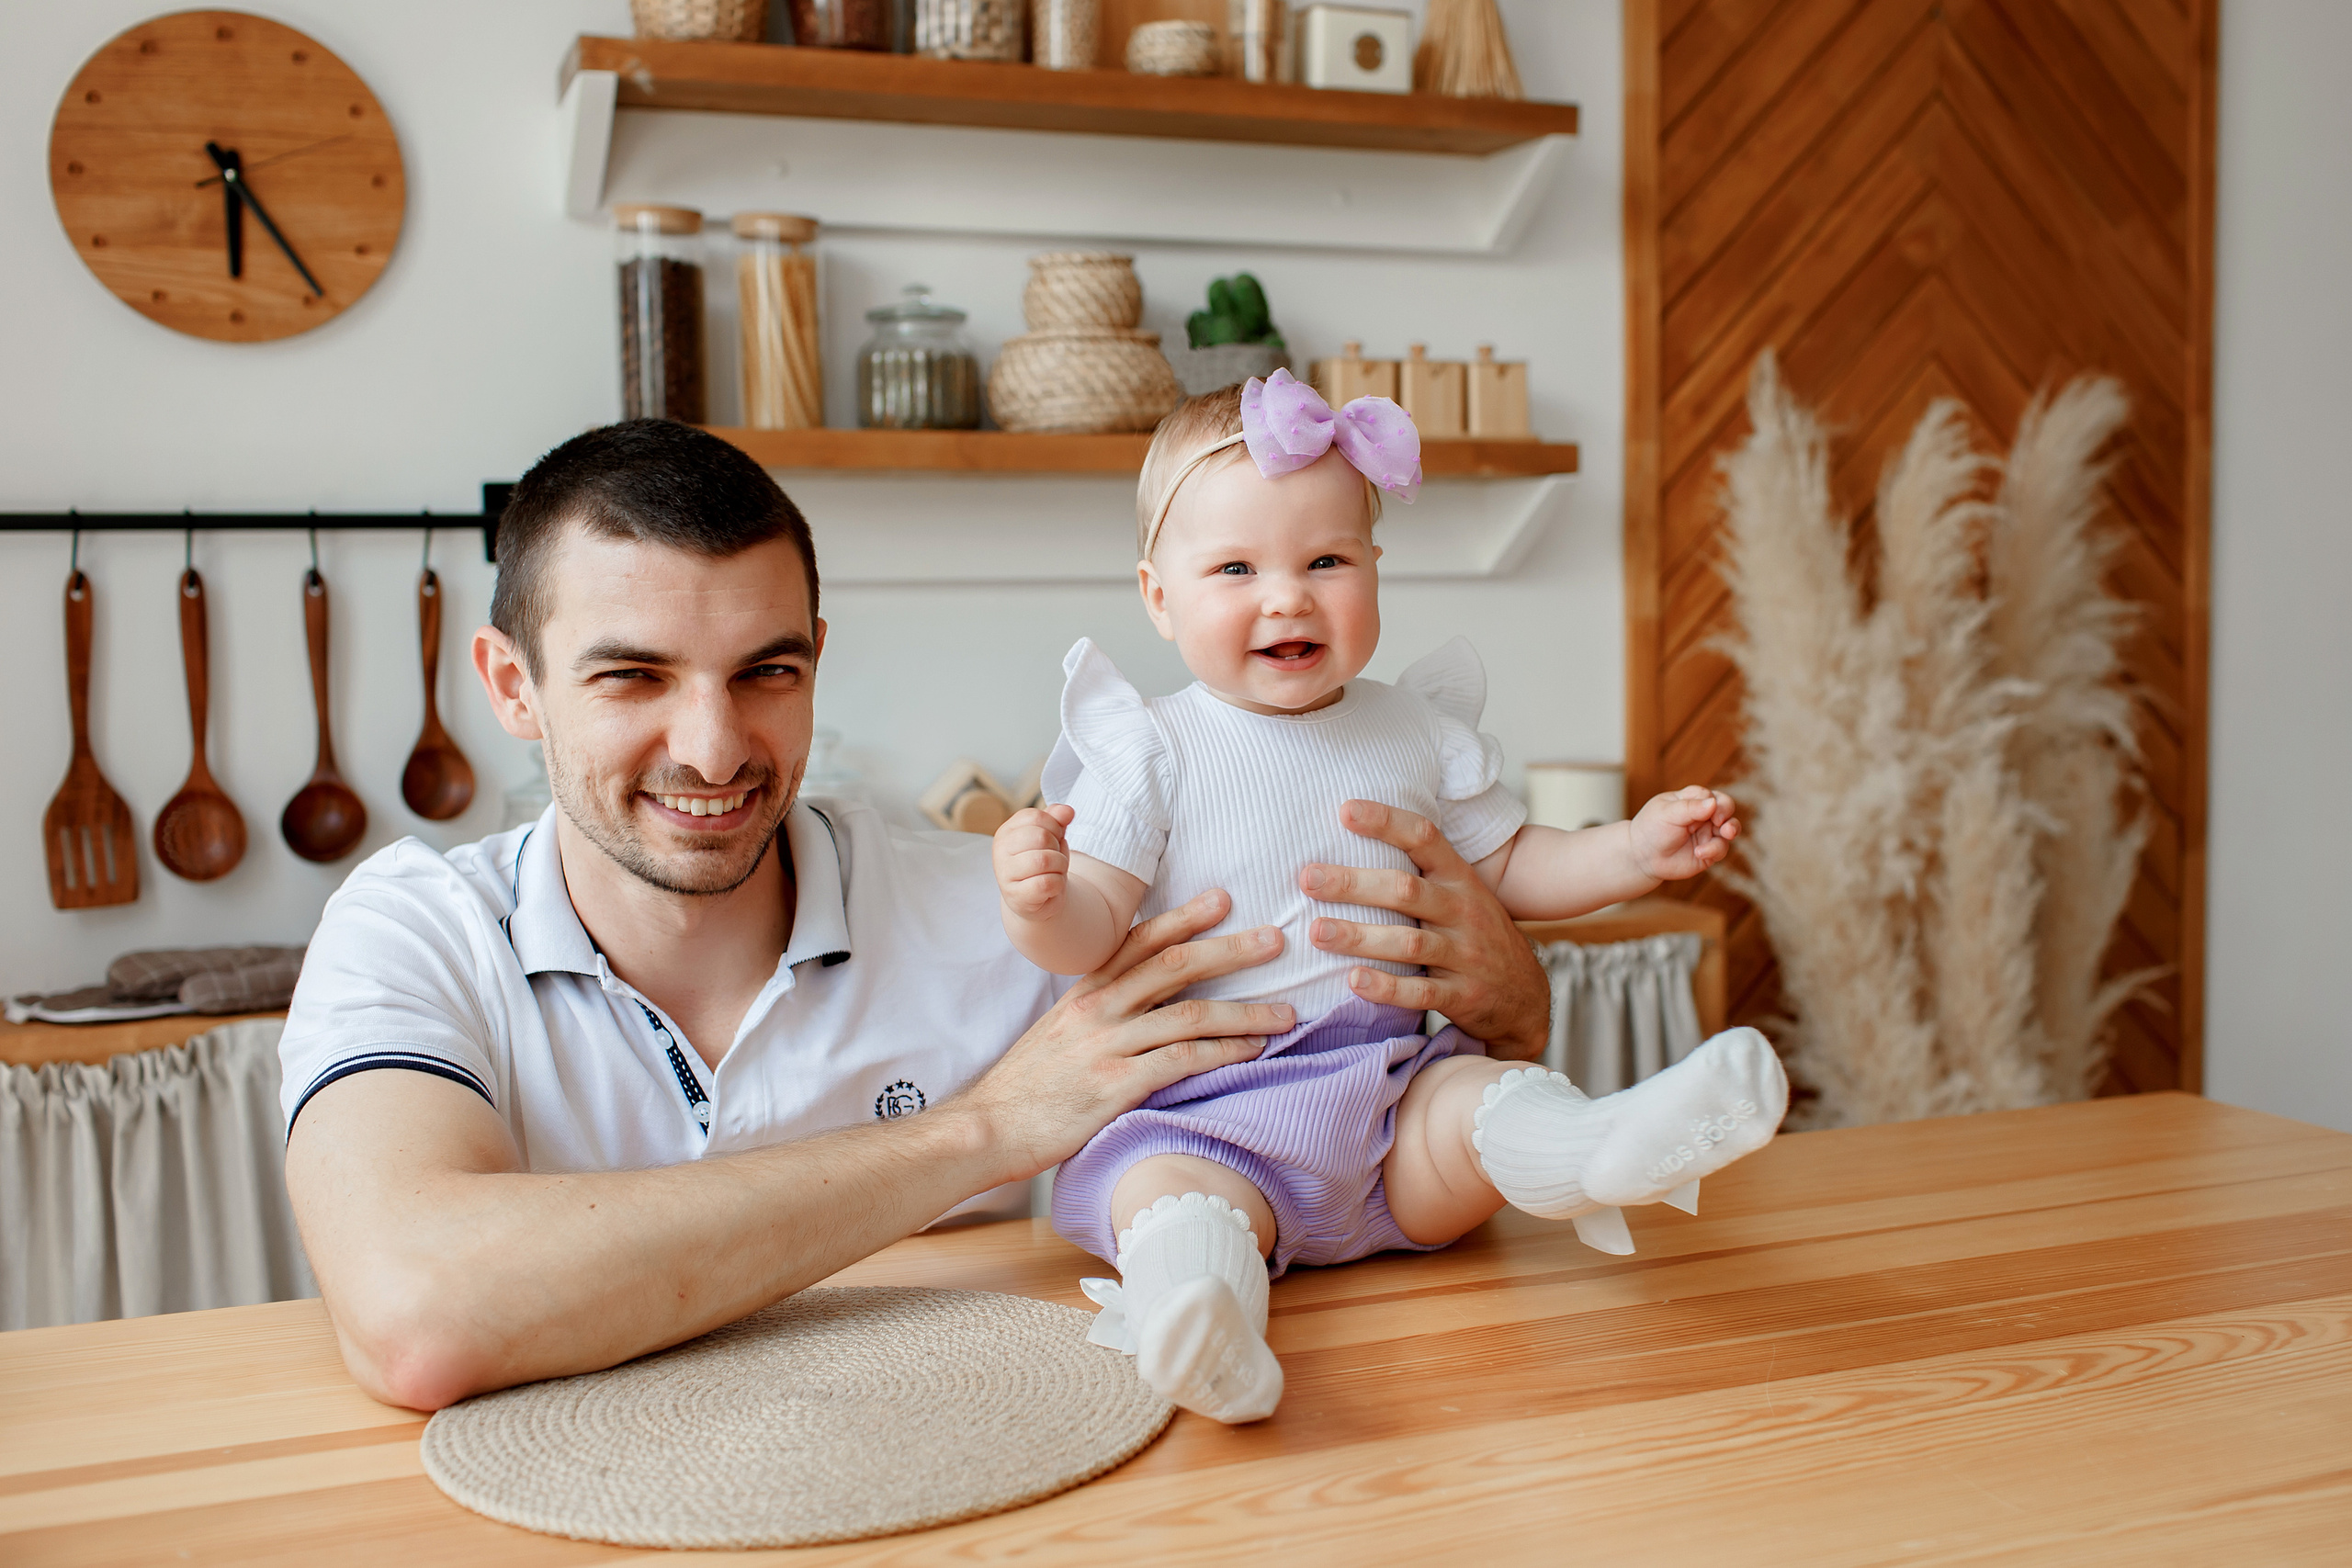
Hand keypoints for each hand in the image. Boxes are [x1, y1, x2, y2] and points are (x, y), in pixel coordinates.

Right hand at [954, 890, 1293, 1177]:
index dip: (1185, 917)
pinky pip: (1181, 1061)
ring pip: (1189, 1015)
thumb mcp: (1059, 1031)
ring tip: (1285, 1011)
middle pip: (1174, 966)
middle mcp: (1097, 1009)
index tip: (1223, 899)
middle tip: (1275, 940)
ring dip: (1244, 1012)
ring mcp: (1106, 1045)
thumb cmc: (1028, 1085)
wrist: (988, 1126)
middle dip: (1230, 951)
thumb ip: (1099, 1011)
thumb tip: (1144, 1001)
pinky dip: (1222, 1053)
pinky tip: (1253, 1051)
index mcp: (1084, 991)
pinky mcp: (1114, 1085)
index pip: (1140, 941)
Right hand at [993, 804, 1073, 919]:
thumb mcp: (1051, 837)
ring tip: (1054, 871)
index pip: (1036, 817)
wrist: (1037, 899)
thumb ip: (1057, 819)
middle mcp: (1001, 850)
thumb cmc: (1043, 864)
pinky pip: (1047, 883)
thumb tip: (1067, 811)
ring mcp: (1005, 874)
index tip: (1053, 839)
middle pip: (1041, 837)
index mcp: (1007, 831)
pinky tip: (1051, 886)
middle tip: (1054, 858)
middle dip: (1057, 848)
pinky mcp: (1016, 896)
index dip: (1054, 827)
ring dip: (1060, 866)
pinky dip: (1058, 884)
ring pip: (1044, 860)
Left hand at [1298, 800, 1551, 1060]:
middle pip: (1405, 890)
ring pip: (1408, 943)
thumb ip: (1419, 872)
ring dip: (1360, 937)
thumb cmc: (1474, 935)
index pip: (1424, 838)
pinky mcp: (1463, 996)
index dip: (1386, 821)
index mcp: (1460, 879)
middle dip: (1354, 883)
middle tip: (1308, 878)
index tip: (1344, 810)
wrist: (1526, 995)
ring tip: (1317, 931)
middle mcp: (1463, 911)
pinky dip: (1388, 987)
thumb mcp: (1460, 894)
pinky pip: (1422, 992)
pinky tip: (1354, 981)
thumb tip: (1351, 835)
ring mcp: (1465, 955)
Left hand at [1627, 786, 1738, 881]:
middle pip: (1726, 807)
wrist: (1642, 857)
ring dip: (1731, 829)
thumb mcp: (1667, 813)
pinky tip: (1699, 852)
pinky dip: (1714, 849)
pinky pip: (1721, 849)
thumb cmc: (1651, 829)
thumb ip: (1690, 808)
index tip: (1709, 808)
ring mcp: (1707, 833)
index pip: (1710, 795)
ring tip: (1727, 833)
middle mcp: (1703, 815)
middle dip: (1727, 811)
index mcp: (1692, 800)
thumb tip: (1713, 802)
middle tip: (1720, 820)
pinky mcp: (1709, 852)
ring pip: (1730, 828)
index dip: (1713, 801)